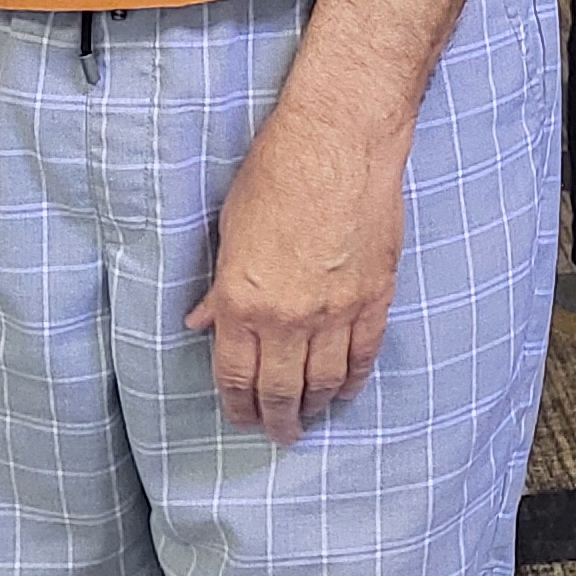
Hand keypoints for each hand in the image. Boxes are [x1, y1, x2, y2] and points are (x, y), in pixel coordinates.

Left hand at [185, 100, 406, 443]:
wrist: (338, 140)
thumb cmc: (277, 172)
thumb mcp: (230, 231)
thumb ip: (218, 288)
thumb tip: (201, 323)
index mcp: (244, 302)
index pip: (237, 376)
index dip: (239, 406)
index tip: (241, 419)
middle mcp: (289, 317)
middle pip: (282, 390)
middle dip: (278, 420)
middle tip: (280, 434)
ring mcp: (337, 310)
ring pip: (326, 381)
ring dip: (316, 405)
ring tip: (311, 416)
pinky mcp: (374, 296)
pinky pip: (364, 354)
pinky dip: (355, 379)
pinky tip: (348, 390)